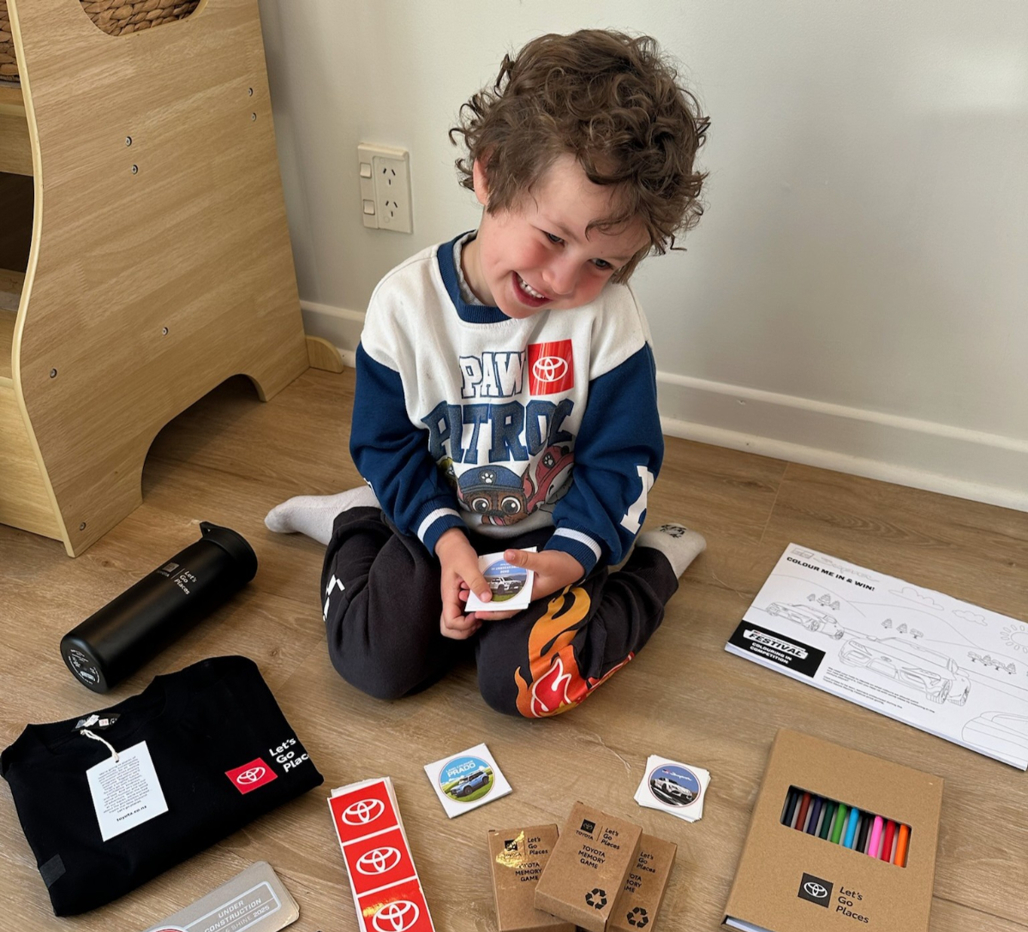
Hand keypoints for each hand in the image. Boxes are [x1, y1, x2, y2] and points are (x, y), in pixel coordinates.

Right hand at [435, 528, 491, 639]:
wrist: (452, 545)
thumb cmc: (458, 554)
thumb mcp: (469, 565)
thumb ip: (477, 582)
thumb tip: (486, 599)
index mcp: (448, 597)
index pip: (450, 622)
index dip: (464, 624)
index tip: (477, 613)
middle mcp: (450, 602)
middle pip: (449, 629)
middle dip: (465, 631)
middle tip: (478, 620)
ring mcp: (454, 601)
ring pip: (455, 625)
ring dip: (468, 626)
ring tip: (481, 615)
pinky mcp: (460, 598)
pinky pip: (462, 614)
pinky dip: (472, 617)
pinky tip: (482, 606)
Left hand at [467, 548, 584, 621]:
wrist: (573, 561)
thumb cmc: (561, 565)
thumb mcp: (543, 562)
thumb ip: (525, 559)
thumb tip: (506, 555)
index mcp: (529, 595)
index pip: (508, 609)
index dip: (493, 612)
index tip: (477, 612)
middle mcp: (525, 593)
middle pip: (502, 603)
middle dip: (484, 603)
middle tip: (465, 598)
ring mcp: (524, 586)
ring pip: (502, 594)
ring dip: (487, 592)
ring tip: (469, 589)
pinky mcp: (524, 579)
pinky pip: (507, 584)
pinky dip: (496, 583)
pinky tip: (485, 578)